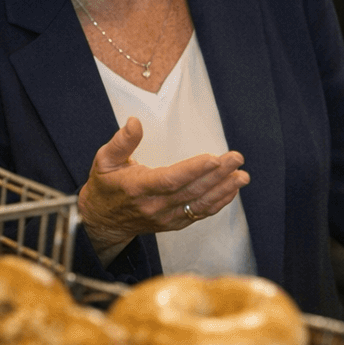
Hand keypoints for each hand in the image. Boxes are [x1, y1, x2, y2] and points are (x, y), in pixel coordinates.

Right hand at [78, 117, 249, 252]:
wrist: (101, 221)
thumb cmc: (105, 187)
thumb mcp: (104, 160)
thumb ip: (121, 141)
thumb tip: (134, 121)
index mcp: (138, 188)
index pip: (170, 180)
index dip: (193, 170)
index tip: (214, 158)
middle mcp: (154, 206)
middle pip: (191, 191)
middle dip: (218, 175)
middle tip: (237, 159)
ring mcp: (165, 217)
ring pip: (199, 204)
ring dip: (224, 190)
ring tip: (242, 176)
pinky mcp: (173, 223)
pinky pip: (199, 214)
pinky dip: (218, 203)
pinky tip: (231, 190)